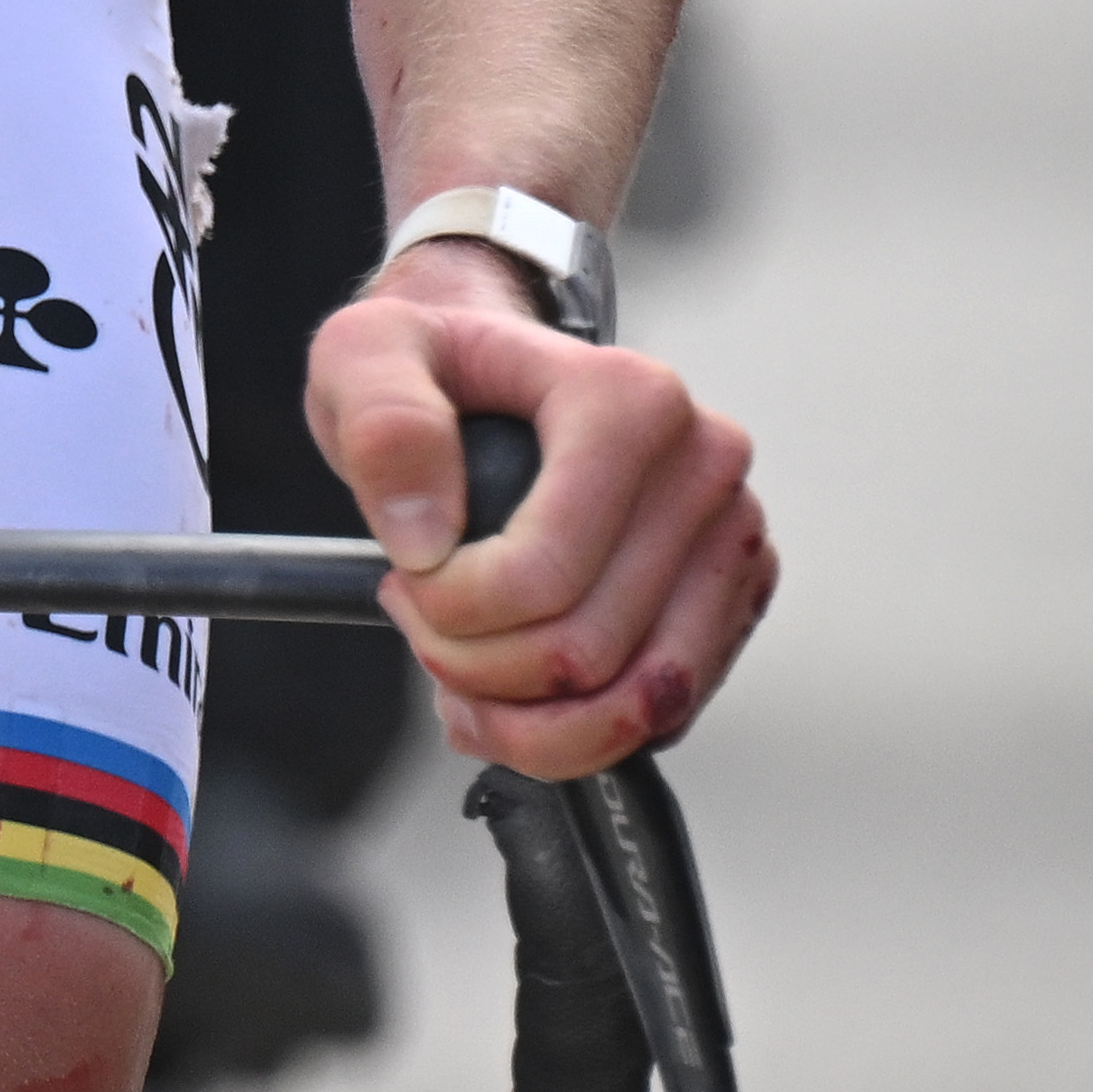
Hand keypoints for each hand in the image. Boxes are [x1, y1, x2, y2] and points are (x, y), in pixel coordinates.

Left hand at [302, 262, 769, 774]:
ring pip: (634, 705)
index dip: (449, 607)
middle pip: (584, 652)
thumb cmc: (437, 367)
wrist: (489, 378)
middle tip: (419, 616)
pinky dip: (571, 735)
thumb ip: (382, 425)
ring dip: (525, 722)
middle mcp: (704, 467)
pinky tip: (510, 694)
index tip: (403, 574)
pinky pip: (658, 719)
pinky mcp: (729, 602)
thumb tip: (426, 535)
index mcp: (631, 401)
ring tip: (457, 674)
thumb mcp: (363, 356)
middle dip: (472, 665)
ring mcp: (728, 540)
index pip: (543, 575)